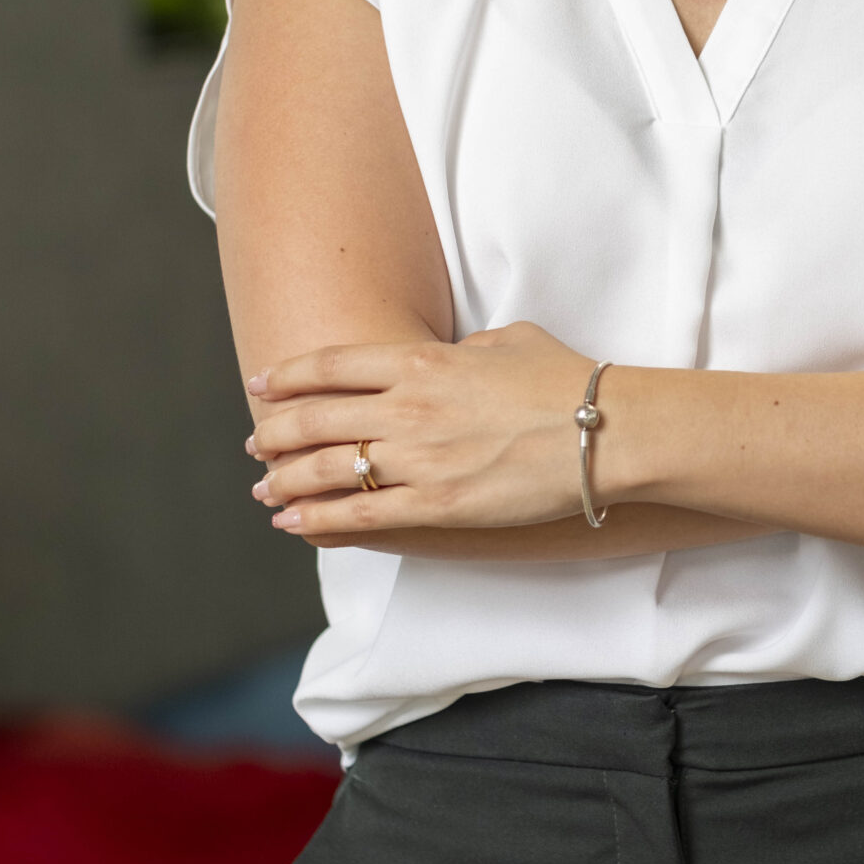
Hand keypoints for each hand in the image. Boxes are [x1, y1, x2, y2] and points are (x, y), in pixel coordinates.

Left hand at [244, 323, 596, 542]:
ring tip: (264, 488)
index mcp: (423, 360)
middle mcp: (408, 406)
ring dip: (285, 479)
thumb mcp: (511, 338)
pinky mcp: (437, 504)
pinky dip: (317, 520)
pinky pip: (358, 515)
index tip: (262, 384)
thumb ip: (469, 346)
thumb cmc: (567, 379)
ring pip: (326, 469)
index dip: (288, 375)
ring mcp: (419, 458)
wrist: (605, 431)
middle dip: (276, 431)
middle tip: (257, 442)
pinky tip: (294, 524)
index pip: (332, 365)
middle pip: (316, 418)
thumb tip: (459, 353)